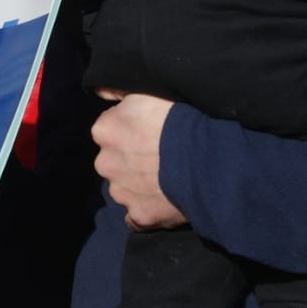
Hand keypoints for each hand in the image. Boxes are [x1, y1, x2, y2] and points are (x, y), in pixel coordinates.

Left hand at [91, 92, 186, 230]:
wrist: (207, 159)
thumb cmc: (178, 119)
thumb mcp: (146, 92)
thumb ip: (117, 92)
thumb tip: (99, 91)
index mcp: (104, 130)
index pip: (111, 130)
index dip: (132, 131)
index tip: (151, 132)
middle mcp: (104, 163)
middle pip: (114, 161)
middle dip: (131, 160)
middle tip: (160, 156)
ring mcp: (121, 193)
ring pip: (125, 188)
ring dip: (140, 185)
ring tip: (168, 178)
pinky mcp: (139, 216)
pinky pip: (137, 216)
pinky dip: (148, 210)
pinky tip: (165, 202)